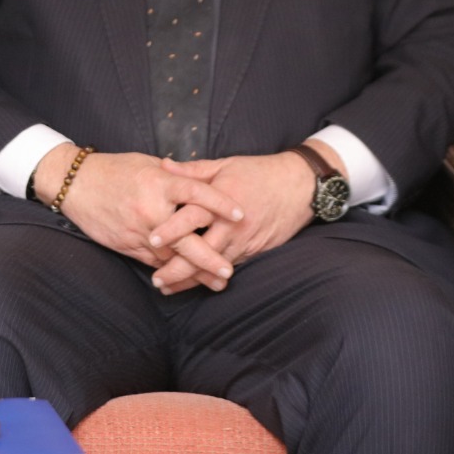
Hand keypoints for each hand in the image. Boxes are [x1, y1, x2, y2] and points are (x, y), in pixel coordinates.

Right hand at [35, 146, 244, 290]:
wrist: (75, 184)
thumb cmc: (113, 170)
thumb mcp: (147, 165)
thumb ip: (175, 176)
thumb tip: (201, 181)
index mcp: (159, 183)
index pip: (196, 193)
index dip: (219, 204)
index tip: (240, 214)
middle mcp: (150, 210)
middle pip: (186, 239)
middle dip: (209, 258)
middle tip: (229, 271)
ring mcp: (138, 231)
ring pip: (171, 257)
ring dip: (194, 271)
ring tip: (216, 282)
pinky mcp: (127, 245)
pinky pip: (153, 262)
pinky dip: (170, 271)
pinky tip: (185, 280)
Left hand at [146, 149, 322, 292]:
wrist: (301, 186)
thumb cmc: (259, 172)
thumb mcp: (224, 165)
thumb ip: (192, 170)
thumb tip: (163, 165)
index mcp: (221, 201)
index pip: (192, 218)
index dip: (171, 230)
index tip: (152, 241)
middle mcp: (233, 225)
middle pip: (202, 251)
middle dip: (178, 268)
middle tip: (156, 280)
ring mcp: (245, 241)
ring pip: (215, 266)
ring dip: (192, 279)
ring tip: (168, 288)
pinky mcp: (255, 251)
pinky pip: (230, 266)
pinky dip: (212, 277)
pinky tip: (196, 284)